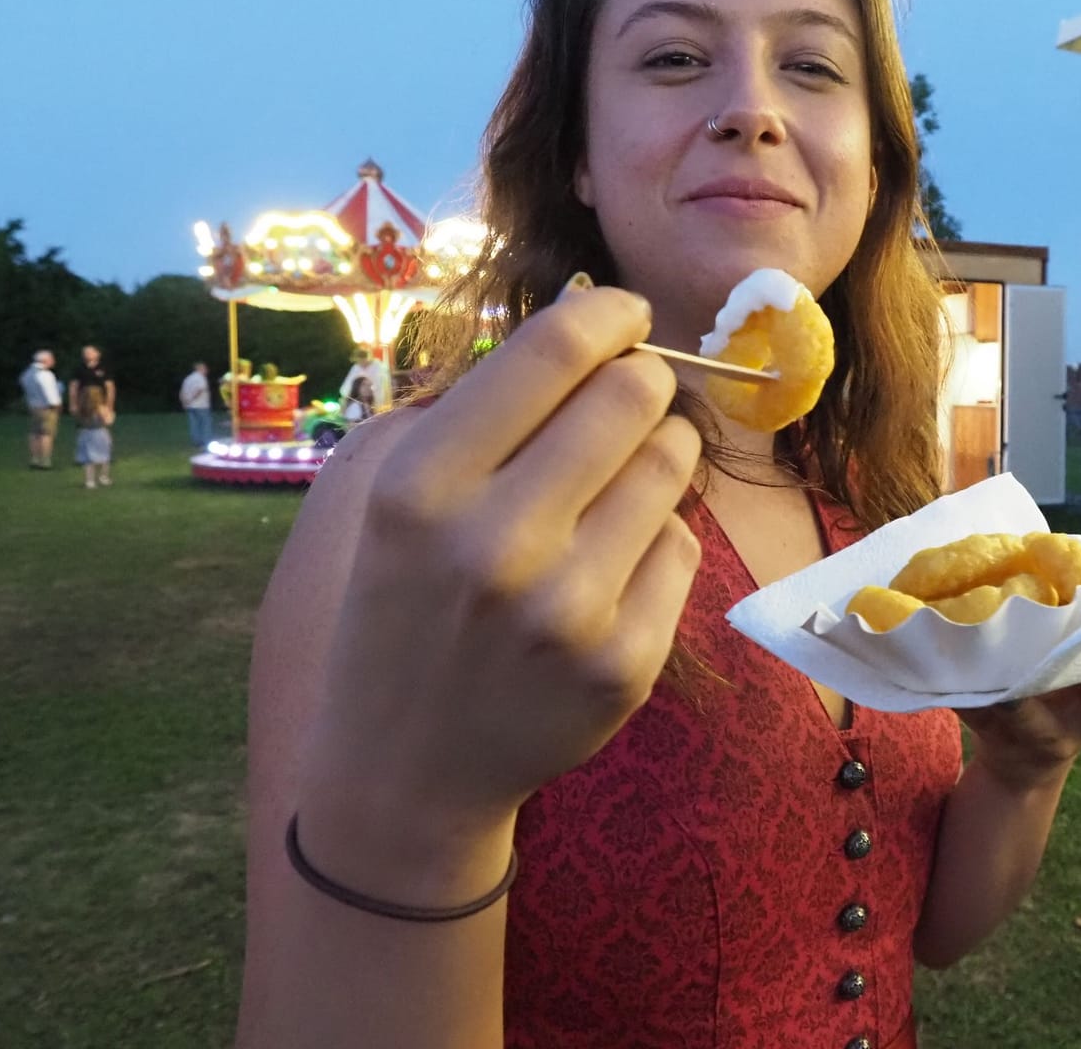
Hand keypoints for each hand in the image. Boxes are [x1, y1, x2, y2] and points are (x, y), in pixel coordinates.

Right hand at [298, 286, 702, 853]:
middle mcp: (495, 543)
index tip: (627, 313)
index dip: (611, 312)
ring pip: (672, 463)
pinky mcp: (625, 663)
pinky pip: (683, 545)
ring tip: (612, 483)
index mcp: (422, 486)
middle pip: (633, 395)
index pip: (555, 349)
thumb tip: (590, 315)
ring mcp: (568, 610)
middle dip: (641, 381)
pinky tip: (608, 565)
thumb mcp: (398, 494)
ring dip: (658, 452)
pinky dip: (656, 539)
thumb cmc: (405, 603)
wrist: (405, 767)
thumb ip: (484, 403)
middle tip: (626, 397)